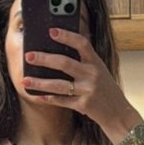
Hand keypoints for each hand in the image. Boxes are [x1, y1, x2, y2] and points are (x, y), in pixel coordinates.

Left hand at [21, 27, 139, 143]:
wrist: (118, 113)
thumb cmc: (106, 89)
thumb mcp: (100, 70)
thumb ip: (85, 59)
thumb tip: (63, 46)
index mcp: (96, 62)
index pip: (82, 43)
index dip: (67, 35)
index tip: (51, 30)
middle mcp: (92, 75)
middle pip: (64, 63)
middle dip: (44, 59)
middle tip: (29, 56)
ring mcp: (88, 91)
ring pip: (59, 85)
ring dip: (40, 83)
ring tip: (25, 81)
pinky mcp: (84, 105)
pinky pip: (63, 101)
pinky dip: (50, 99)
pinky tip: (38, 96)